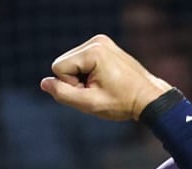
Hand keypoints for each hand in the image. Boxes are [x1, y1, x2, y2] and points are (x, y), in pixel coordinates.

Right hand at [41, 35, 170, 121]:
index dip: (70, 86)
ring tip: (102, 86)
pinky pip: (82, 60)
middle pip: (64, 63)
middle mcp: (96, 40)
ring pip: (72, 62)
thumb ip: (63, 94)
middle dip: (76, 81)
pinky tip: (104, 80)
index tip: (90, 92)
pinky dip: (88, 73)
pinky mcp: (103, 45)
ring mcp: (100, 41)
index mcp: (93, 51)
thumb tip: (43, 83)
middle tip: (97, 91)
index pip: (58, 67)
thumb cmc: (121, 102)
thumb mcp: (89, 103)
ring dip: (82, 78)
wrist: (147, 97)